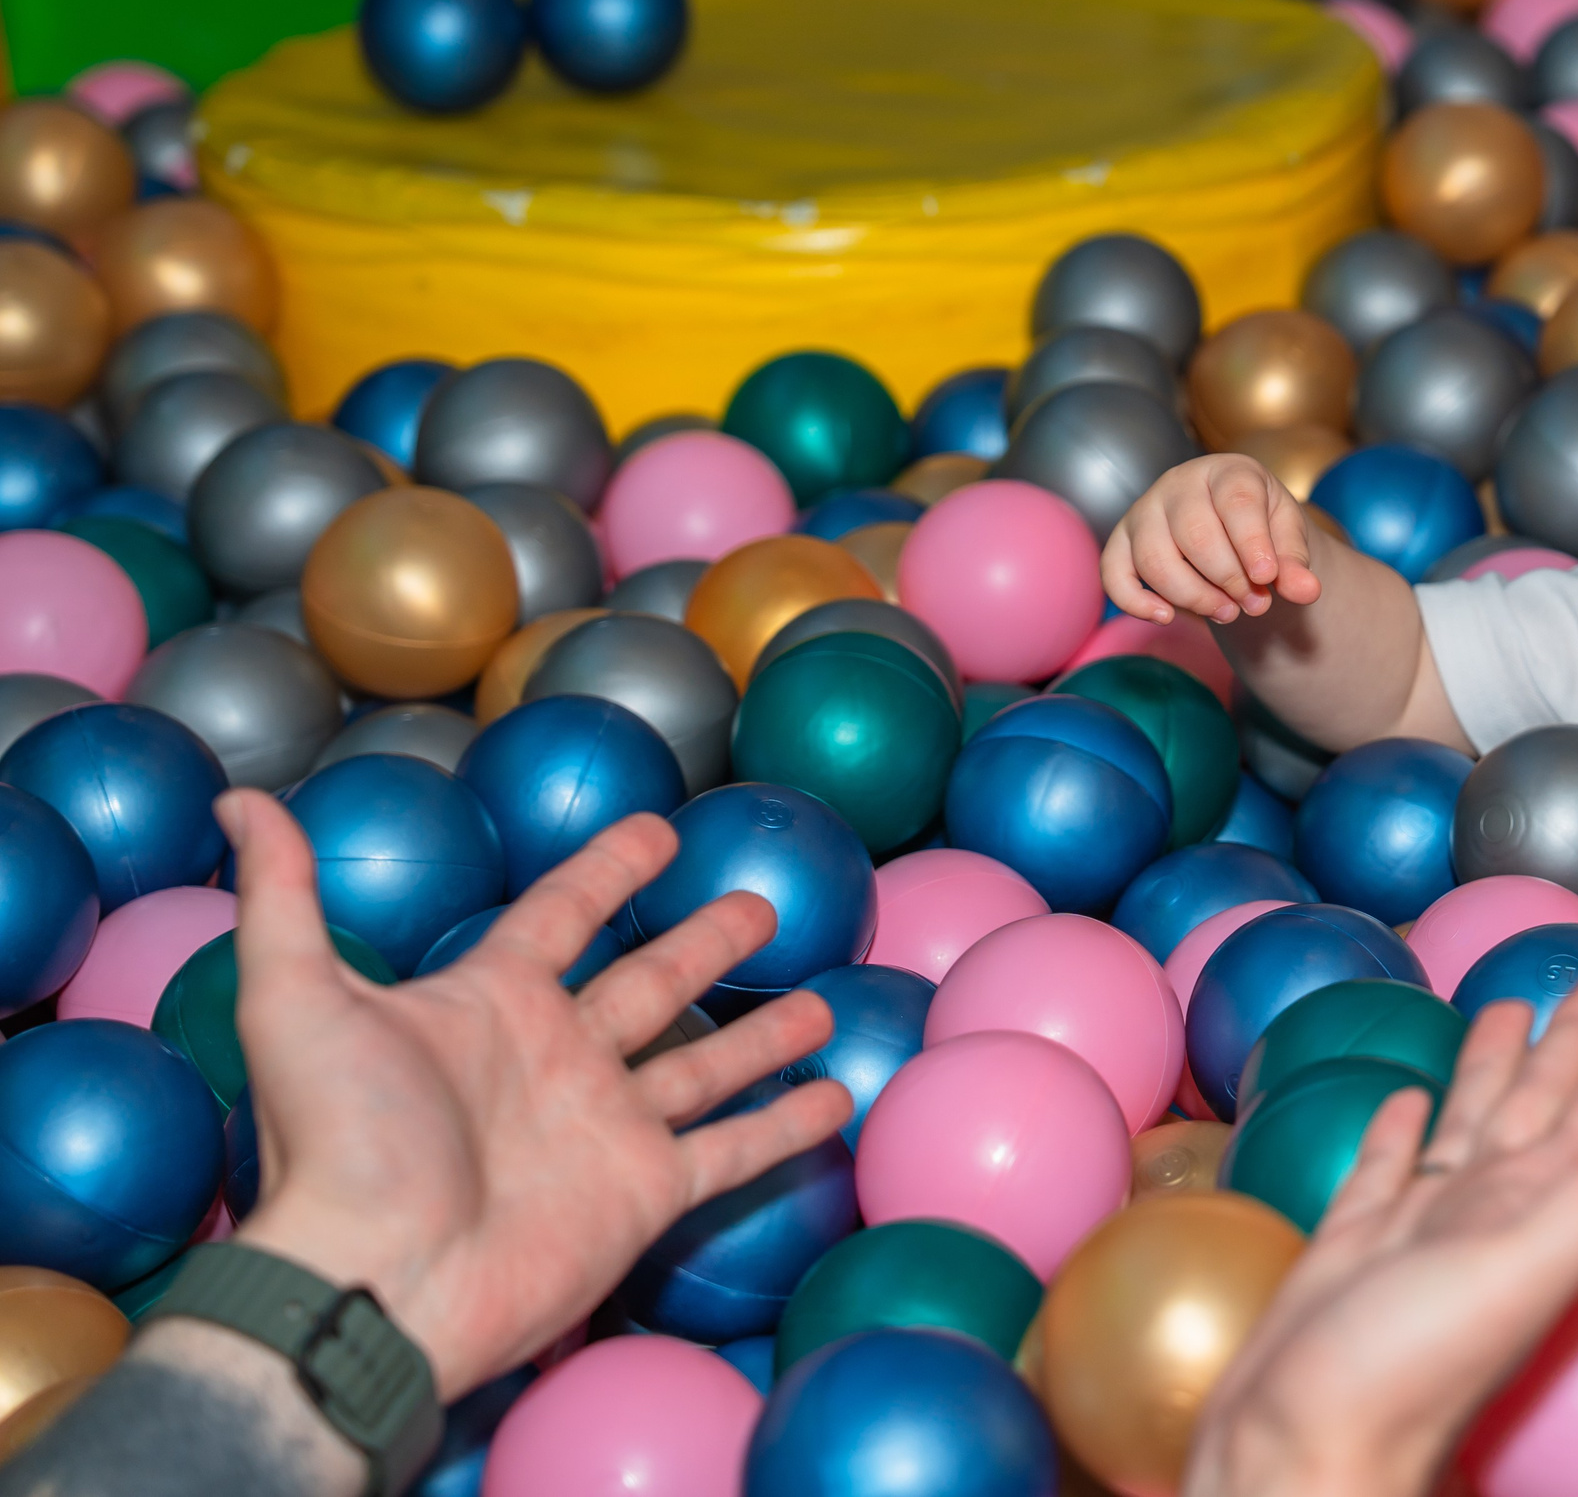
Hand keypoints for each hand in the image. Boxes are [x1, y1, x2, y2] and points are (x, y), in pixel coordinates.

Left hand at [219, 790, 853, 1398]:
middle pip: (648, 983)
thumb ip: (285, 897)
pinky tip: (835, 1098)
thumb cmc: (340, 1140)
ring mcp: (607, 1127)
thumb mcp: (297, 1000)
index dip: (607, 870)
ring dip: (760, 1035)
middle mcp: (558, 1059)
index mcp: (492, 1005)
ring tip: (818, 1004)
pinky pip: (732, 1149)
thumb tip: (242, 800)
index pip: (562, 917)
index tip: (657, 831)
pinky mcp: (645, 1191)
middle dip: (704, 944)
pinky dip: (786, 1124)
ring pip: (703, 1064)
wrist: (377, 1277)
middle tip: (758, 906)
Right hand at [1104, 454, 1322, 625]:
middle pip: (1194, 534)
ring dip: (1193, 596)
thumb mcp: (1286, 537)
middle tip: (1256, 603)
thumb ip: (1296, 563)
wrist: (1228, 525)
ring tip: (1228, 612)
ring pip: (1155, 559)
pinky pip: (1114, 574)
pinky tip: (1167, 616)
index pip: (1236, 501)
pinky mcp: (1121, 543)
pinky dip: (1136, 601)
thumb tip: (1307, 592)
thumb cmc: (1259, 526)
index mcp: (1226, 472)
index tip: (1268, 578)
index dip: (1252, 543)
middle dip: (1228, 578)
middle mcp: (1178, 485)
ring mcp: (1144, 512)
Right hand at [1184, 966, 1577, 1496]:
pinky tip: (1408, 1097)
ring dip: (1499, 1065)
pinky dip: (1402, 1129)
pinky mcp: (1360, 1240)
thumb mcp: (1529, 1264)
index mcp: (1544, 1202)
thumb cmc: (1413, 1373)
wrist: (1299, 1451)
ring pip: (1476, 1120)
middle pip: (1553, 1098)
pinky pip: (1390, 1167)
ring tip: (1512, 1006)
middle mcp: (1496, 1206)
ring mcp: (1427, 1224)